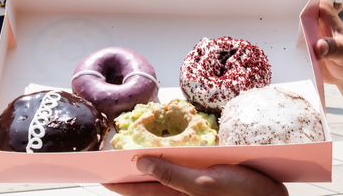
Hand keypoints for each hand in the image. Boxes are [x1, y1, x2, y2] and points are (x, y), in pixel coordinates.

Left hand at [104, 156, 287, 195]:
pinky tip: (171, 151)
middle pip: (149, 185)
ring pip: (165, 178)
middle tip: (113, 159)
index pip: (138, 191)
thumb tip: (138, 162)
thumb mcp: (204, 183)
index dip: (118, 182)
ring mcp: (194, 189)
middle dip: (132, 172)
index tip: (100, 173)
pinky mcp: (207, 181)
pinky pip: (182, 173)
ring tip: (135, 153)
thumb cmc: (243, 194)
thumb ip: (171, 174)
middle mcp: (182, 194)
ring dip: (151, 166)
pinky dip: (172, 162)